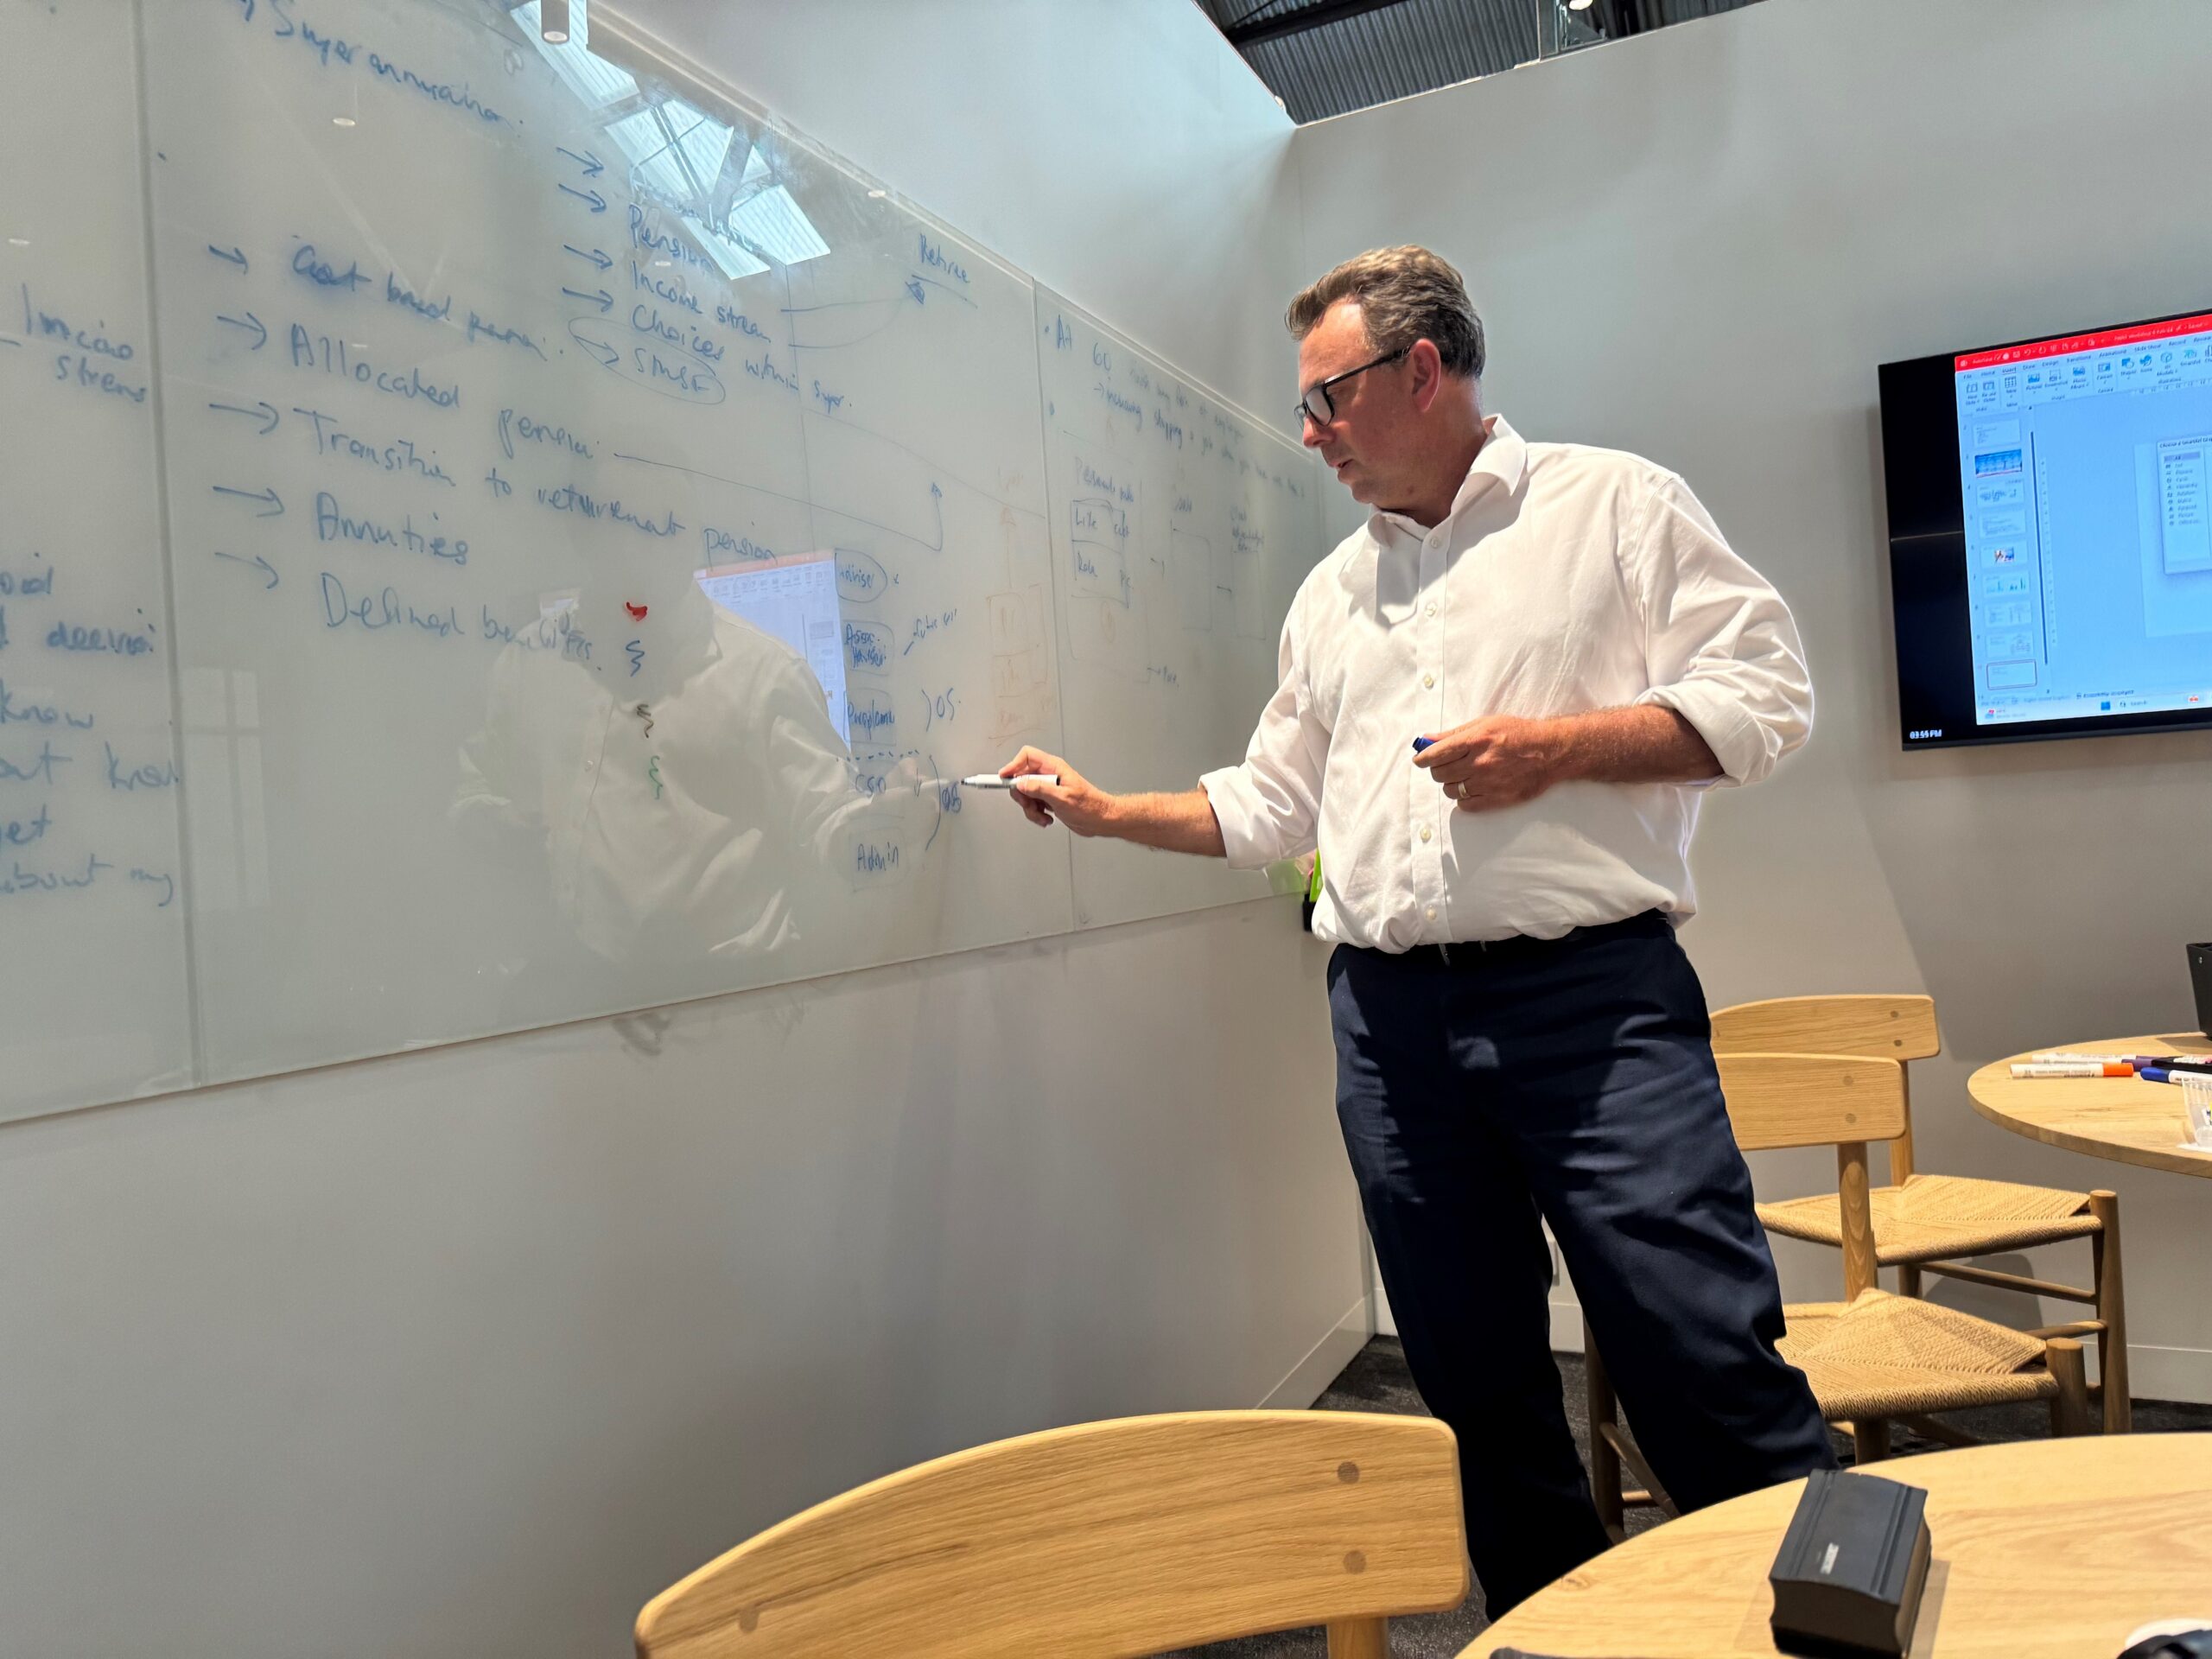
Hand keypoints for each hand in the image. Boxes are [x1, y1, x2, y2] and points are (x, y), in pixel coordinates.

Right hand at [998, 746, 1116, 835]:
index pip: (1027, 756)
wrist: (1100, 820)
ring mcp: (1048, 787)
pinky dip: (1036, 814)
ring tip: (1043, 816)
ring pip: (1025, 794)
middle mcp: (1049, 775)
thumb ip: (1040, 789)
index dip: (1014, 765)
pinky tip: (1047, 818)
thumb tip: (1021, 783)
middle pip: (1021, 777)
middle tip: (1029, 805)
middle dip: (1022, 794)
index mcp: (1054, 767)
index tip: (1005, 778)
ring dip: (1030, 808)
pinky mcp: (1048, 799)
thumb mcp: (1062, 798)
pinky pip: (1032, 804)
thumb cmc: (1090, 806)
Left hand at [1412, 715, 1573, 811]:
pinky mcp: (1497, 799)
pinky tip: (1472, 789)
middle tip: (1446, 766)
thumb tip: (1427, 739)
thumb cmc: (1517, 734)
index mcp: (1476, 740)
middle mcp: (1480, 762)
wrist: (1549, 752)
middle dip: (1438, 770)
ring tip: (1463, 776)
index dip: (1423, 758)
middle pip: (1440, 774)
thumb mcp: (1486, 724)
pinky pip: (1465, 805)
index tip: (1419, 760)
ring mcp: (1488, 783)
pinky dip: (1464, 799)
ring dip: (1452, 784)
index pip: (1437, 753)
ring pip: (1450, 791)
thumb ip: (1454, 733)